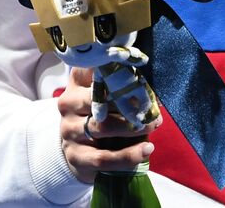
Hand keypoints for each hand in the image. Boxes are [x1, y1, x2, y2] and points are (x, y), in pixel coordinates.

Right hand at [58, 67, 162, 184]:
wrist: (81, 152)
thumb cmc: (104, 117)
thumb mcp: (111, 99)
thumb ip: (126, 91)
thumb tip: (156, 94)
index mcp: (78, 81)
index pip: (94, 68)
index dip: (117, 68)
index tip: (139, 71)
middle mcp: (68, 103)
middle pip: (98, 97)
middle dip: (129, 101)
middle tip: (152, 106)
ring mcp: (69, 130)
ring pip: (102, 127)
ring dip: (132, 128)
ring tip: (153, 126)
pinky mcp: (75, 156)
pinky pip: (104, 157)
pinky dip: (128, 155)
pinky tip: (146, 150)